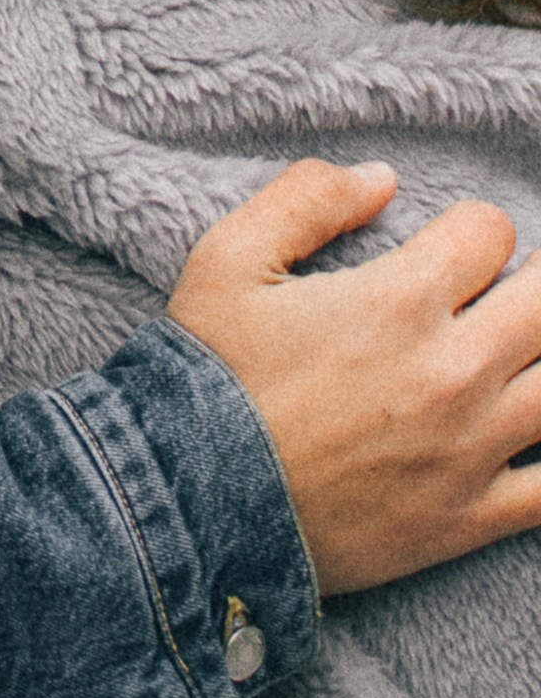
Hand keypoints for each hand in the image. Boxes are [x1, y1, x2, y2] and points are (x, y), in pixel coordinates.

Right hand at [168, 159, 540, 594]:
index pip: (490, 232)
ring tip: (518, 352)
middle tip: (504, 292)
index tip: (451, 248)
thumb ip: (306, 197)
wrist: (191, 502)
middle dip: (533, 284)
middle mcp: (450, 372)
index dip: (472, 228)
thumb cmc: (210, 375)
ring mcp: (468, 451)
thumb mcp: (227, 258)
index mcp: (398, 302)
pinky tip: (534, 434)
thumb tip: (381, 178)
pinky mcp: (468, 520)